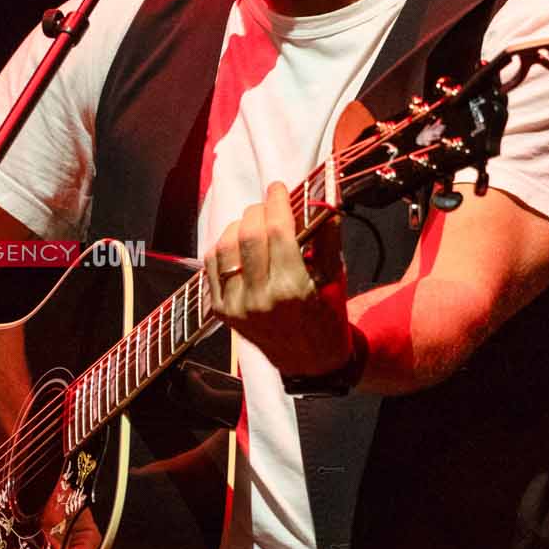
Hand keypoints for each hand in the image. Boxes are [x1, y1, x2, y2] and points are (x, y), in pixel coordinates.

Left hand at [205, 181, 352, 375]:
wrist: (309, 361)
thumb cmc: (327, 316)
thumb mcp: (336, 278)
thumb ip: (329, 237)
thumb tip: (324, 201)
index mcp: (294, 288)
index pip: (278, 231)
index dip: (277, 202)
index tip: (279, 188)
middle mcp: (261, 297)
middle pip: (248, 234)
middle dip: (258, 210)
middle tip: (268, 205)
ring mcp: (236, 305)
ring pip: (224, 247)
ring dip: (237, 226)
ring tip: (252, 223)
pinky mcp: (221, 310)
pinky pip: (212, 266)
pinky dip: (223, 246)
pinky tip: (237, 243)